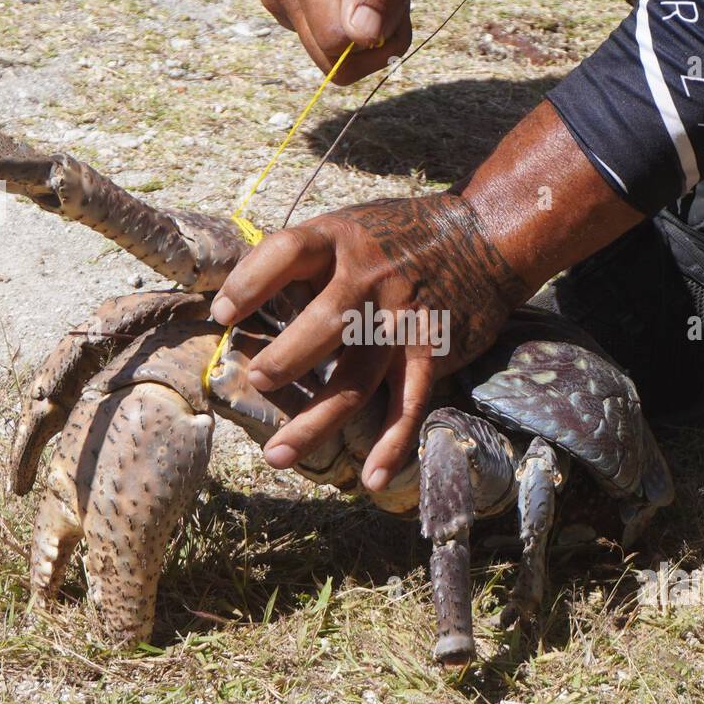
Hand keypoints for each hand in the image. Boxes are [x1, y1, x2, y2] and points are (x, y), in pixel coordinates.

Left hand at [211, 193, 527, 489]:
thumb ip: (302, 259)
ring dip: (316, 422)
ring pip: (356, 380)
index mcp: (338, 239)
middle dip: (287, 358)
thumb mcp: (346, 226)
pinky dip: (392, 444)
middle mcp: (369, 280)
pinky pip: (407, 404)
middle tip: (258, 381)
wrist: (481, 237)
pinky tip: (372, 478)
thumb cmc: (394, 236)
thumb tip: (233, 294)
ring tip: (277, 455)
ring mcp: (400, 321)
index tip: (222, 314)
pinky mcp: (428, 352)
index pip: (286, 253)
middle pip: (324, 325)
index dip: (250, 283)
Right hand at [257, 0, 453, 83]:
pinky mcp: (285, 1)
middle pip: (328, 56)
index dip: (378, 39)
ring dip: (368, 33)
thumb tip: (360, 37)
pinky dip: (354, 25)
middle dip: (373, 41)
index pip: (336, 40)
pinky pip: (324, 40)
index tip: (403, 2)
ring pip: (327, 54)